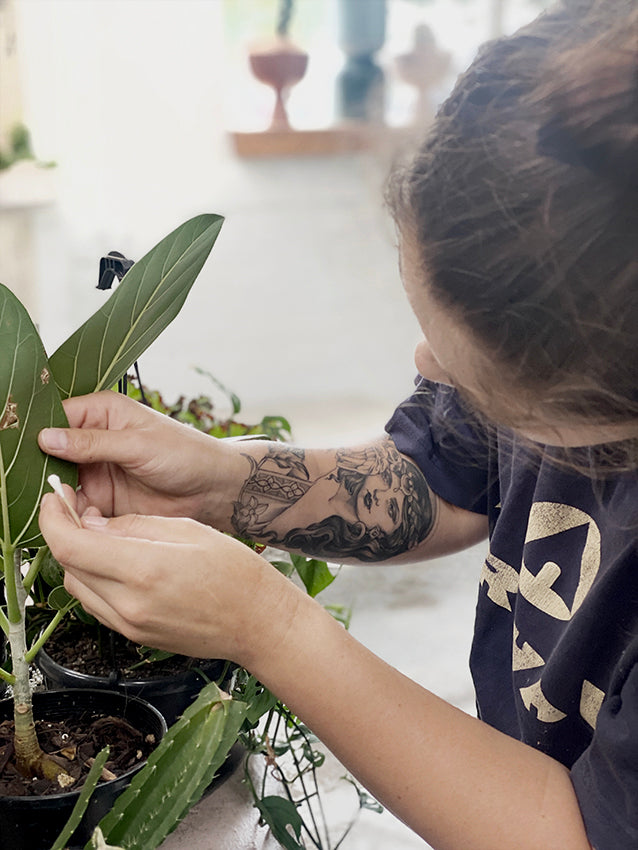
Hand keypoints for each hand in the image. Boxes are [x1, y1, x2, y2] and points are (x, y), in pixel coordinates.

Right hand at [38, 391, 233, 526]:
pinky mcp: (103, 499)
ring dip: (56, 495)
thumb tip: (47, 438)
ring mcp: (96, 471)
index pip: (56, 417)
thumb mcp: (139, 444)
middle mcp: (93, 440)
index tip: (29, 453)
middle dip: (43, 469)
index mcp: (101, 412)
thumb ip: (93, 443)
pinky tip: (77, 520)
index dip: (40, 434)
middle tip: (43, 485)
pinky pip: (75, 507)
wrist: (213, 490)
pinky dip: (72, 515)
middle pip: (51, 453)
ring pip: (59, 483)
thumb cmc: (186, 454)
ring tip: (61, 504)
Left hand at [38, 488, 303, 664]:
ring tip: (99, 535)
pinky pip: (96, 604)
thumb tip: (91, 523)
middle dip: (64, 533)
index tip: (55, 497)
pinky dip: (94, 580)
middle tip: (78, 509)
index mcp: (144, 569)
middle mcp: (129, 604)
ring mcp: (130, 625)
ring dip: (78, 558)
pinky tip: (115, 562)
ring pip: (77, 587)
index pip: (70, 545)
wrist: (260, 622)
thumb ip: (132, 526)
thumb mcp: (187, 529)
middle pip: (68, 566)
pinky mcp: (134, 636)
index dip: (53, 517)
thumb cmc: (236, 572)